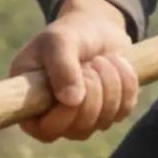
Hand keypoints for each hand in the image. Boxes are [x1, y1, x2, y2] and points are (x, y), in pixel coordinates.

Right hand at [9, 0, 139, 142]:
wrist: (95, 27)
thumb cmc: (69, 33)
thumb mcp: (59, 40)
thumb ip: (61, 66)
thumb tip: (72, 101)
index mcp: (31, 101)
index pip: (43, 130)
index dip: (62, 117)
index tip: (75, 91)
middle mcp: (54, 116)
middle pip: (78, 129)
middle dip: (92, 91)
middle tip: (91, 63)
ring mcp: (83, 119)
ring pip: (104, 121)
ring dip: (110, 83)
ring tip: (101, 60)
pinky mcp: (109, 113)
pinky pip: (124, 110)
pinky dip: (126, 83)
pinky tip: (116, 64)